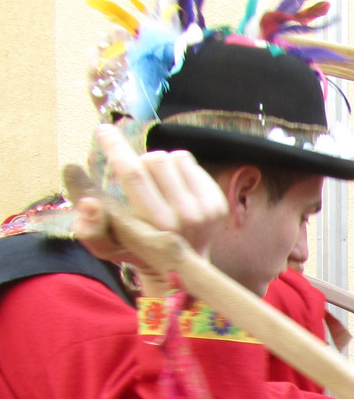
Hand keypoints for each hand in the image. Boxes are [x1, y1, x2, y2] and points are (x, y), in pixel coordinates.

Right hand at [74, 125, 228, 296]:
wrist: (179, 268)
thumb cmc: (136, 249)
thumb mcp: (104, 244)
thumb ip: (89, 226)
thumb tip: (89, 203)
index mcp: (154, 225)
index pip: (134, 174)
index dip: (116, 147)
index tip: (104, 130)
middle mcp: (184, 217)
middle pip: (156, 158)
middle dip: (141, 162)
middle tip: (138, 179)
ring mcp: (206, 211)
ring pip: (177, 157)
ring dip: (162, 166)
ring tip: (157, 187)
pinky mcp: (218, 205)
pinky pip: (192, 164)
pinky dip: (179, 170)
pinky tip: (175, 190)